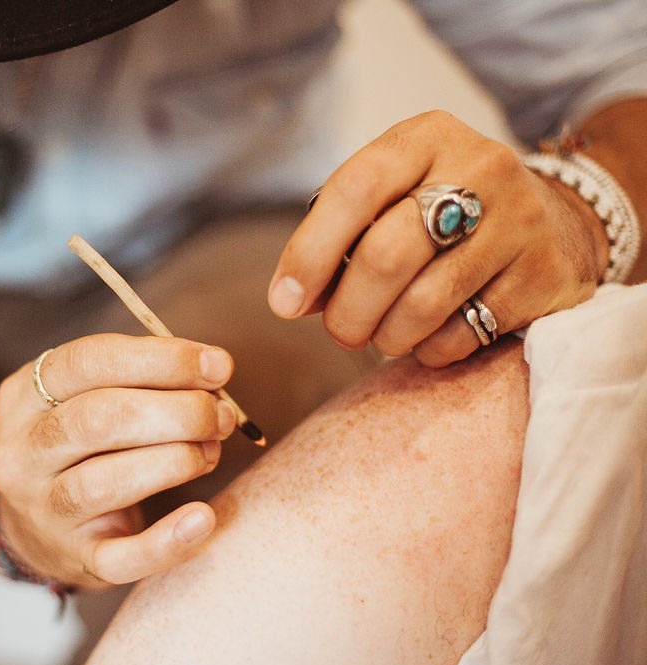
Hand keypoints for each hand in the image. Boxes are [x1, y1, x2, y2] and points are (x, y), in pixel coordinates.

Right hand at [0, 333, 237, 587]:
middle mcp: (24, 452)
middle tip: (220, 415)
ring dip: (175, 462)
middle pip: (97, 420)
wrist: (37, 526)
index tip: (217, 365)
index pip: (87, 362)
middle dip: (176, 412)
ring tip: (210, 452)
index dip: (160, 359)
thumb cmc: (81, 445)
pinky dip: (167, 541)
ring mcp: (44, 510)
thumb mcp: (87, 397)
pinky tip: (203, 519)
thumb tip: (212, 369)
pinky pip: (121, 558)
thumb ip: (141, 378)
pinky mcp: (76, 559)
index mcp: (24, 396)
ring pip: (104, 484)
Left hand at [268, 110, 608, 366]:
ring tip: (382, 335)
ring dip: (386, 336)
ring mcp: (520, 220)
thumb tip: (291, 298)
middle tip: (341, 332)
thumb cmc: (443, 214)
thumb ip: (339, 238)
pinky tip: (428, 336)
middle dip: (347, 311)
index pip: (355, 190)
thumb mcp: (392, 198)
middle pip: (386, 255)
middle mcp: (481, 167)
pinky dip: (429, 349)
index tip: (284, 302)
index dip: (310, 253)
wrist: (557, 222)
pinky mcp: (544, 275)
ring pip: (423, 303)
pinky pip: (463, 334)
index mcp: (427, 138)